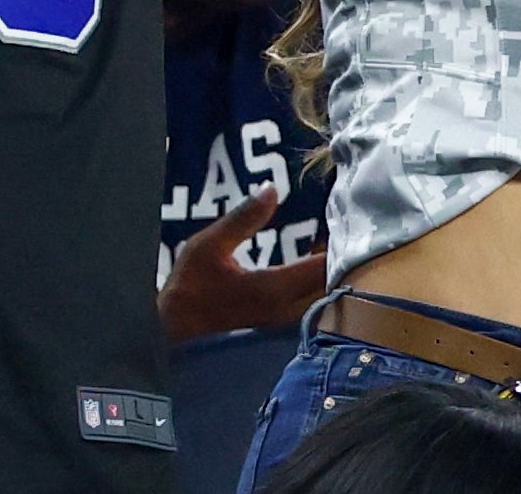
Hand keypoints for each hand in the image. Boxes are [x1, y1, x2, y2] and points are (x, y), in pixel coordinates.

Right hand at [157, 187, 328, 340]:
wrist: (173, 331)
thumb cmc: (189, 287)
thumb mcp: (209, 245)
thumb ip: (243, 218)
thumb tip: (272, 189)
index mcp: (273, 289)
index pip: (322, 268)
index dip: (339, 245)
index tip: (347, 220)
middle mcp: (286, 310)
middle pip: (330, 285)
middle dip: (340, 258)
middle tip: (344, 227)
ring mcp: (284, 321)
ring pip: (323, 297)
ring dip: (329, 272)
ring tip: (332, 241)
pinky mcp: (278, 324)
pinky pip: (311, 303)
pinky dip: (318, 284)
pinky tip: (312, 263)